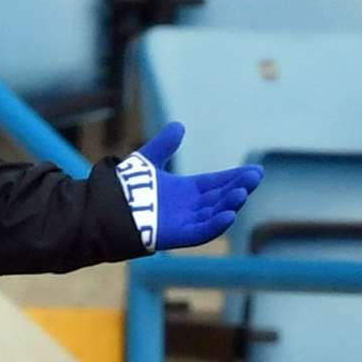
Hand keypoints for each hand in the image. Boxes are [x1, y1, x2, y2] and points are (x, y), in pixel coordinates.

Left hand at [116, 122, 262, 251]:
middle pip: (221, 197)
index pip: (218, 183)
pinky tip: (230, 215)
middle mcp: (190, 207)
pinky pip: (201, 232)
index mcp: (187, 190)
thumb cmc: (126, 189)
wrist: (106, 209)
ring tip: (242, 192)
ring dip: (230, 204)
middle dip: (238, 188)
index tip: (255, 170)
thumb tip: (179, 126)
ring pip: (215, 214)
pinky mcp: (178, 236)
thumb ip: (164, 145)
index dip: (235, 177)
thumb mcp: (148, 161)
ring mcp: (186, 222)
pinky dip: (216, 225)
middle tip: (254, 177)